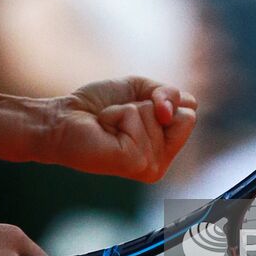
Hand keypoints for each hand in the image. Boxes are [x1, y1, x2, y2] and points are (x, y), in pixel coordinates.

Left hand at [44, 76, 197, 181]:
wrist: (64, 119)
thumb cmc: (99, 107)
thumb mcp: (141, 90)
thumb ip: (167, 94)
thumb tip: (174, 112)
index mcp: (166, 146)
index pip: (191, 110)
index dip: (165, 98)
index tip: (137, 106)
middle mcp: (161, 161)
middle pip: (183, 115)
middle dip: (150, 104)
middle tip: (123, 118)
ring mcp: (150, 165)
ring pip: (159, 115)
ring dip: (128, 111)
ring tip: (110, 126)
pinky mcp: (134, 164)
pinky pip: (138, 119)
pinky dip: (117, 115)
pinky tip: (105, 131)